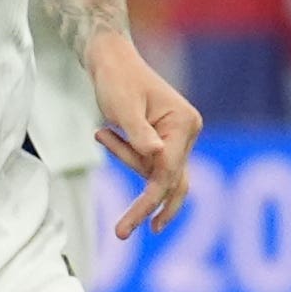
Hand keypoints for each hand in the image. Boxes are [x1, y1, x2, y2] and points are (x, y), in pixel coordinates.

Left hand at [90, 39, 202, 238]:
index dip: (148, 202)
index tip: (129, 226)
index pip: (167, 174)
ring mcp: (177, 137)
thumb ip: (138, 134)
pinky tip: (105, 132)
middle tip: (122, 232)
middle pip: (172, 182)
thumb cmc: (116, 80)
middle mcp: (186, 132)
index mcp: (184, 124)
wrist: (110, 59)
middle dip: (147, 206)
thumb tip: (155, 157)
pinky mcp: (163, 140)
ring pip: (155, 172)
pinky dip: (125, 154)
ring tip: (104, 131)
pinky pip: (145, 162)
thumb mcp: (122, 107)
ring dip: (126, 159)